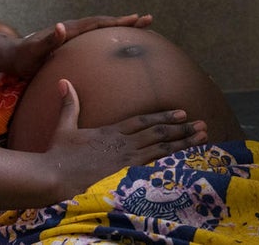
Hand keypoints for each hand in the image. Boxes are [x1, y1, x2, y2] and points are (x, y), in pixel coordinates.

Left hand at [7, 13, 153, 77]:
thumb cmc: (24, 57)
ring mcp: (74, 36)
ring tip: (140, 28)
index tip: (137, 18)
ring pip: (102, 30)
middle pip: (105, 23)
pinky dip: (110, 38)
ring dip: (121, 28)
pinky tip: (117, 45)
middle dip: (127, 22)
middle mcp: (74, 29)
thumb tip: (61, 26)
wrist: (13, 57)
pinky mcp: (72, 44)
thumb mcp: (35, 51)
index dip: (118, 21)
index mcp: (70, 30)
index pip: (99, 23)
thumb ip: (48, 40)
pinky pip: (96, 39)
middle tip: (148, 19)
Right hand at [42, 79, 206, 199]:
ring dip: (183, 143)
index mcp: (111, 132)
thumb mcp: (63, 127)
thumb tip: (64, 81)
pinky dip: (171, 163)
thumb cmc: (59, 154)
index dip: (163, 116)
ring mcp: (126, 160)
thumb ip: (69, 105)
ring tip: (202, 138)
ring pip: (161, 149)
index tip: (181, 112)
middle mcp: (122, 144)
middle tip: (201, 124)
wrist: (56, 176)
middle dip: (181, 128)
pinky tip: (185, 162)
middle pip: (158, 133)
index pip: (143, 121)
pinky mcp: (125, 175)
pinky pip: (154, 167)